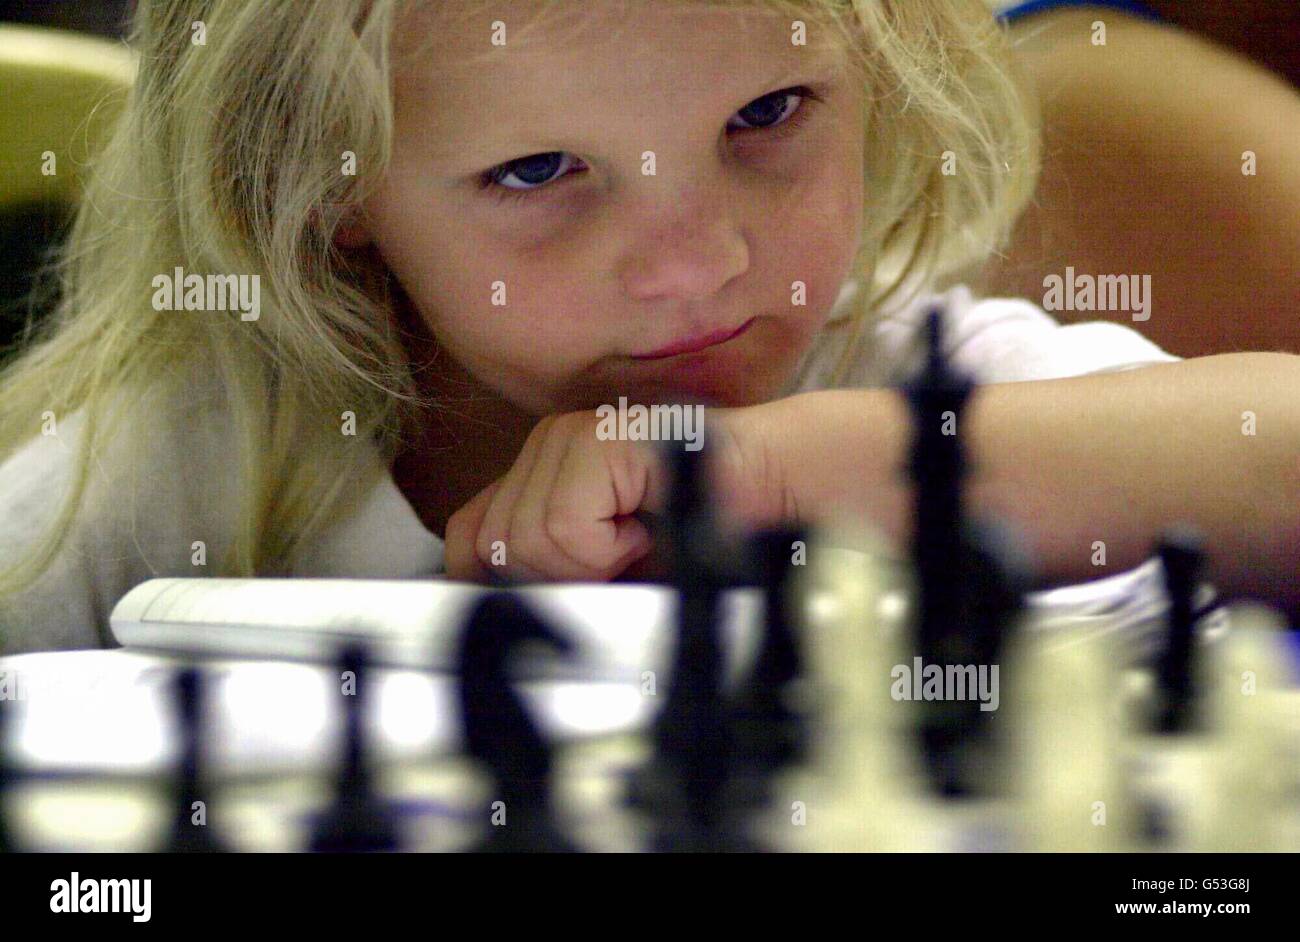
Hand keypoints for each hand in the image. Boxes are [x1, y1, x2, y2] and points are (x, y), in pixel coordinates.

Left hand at [442, 405, 780, 582]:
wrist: (773, 491)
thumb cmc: (699, 531)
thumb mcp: (607, 566)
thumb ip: (551, 572)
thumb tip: (488, 611)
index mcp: (542, 469)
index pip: (466, 532)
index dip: (489, 580)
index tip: (540, 600)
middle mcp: (545, 443)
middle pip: (494, 546)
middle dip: (557, 577)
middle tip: (619, 561)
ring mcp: (567, 436)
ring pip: (527, 541)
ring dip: (591, 564)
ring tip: (639, 538)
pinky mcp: (595, 442)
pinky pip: (565, 529)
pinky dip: (608, 549)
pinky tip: (646, 526)